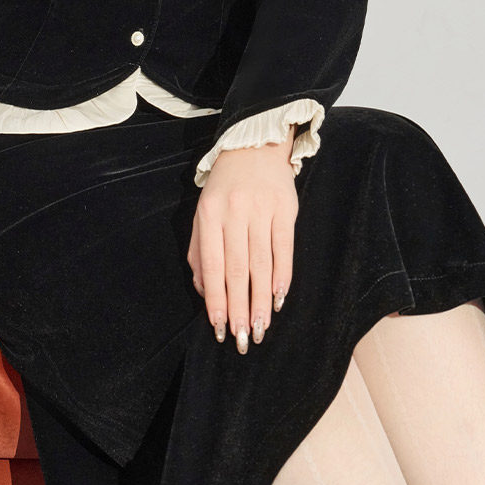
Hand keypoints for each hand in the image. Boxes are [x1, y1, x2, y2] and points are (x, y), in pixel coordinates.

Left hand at [186, 132, 297, 353]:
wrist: (253, 146)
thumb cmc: (224, 186)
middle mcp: (233, 213)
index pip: (213, 266)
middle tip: (244, 339)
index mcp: (209, 215)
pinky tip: (279, 298)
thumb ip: (199, 251)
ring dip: (261, 301)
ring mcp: (261, 210)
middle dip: (240, 309)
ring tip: (262, 328)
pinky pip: (284, 248)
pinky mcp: (285, 208)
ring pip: (261, 264)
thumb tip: (203, 290)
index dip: (216, 300)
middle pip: (237, 270)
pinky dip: (282, 276)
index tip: (220, 328)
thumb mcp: (203, 211)